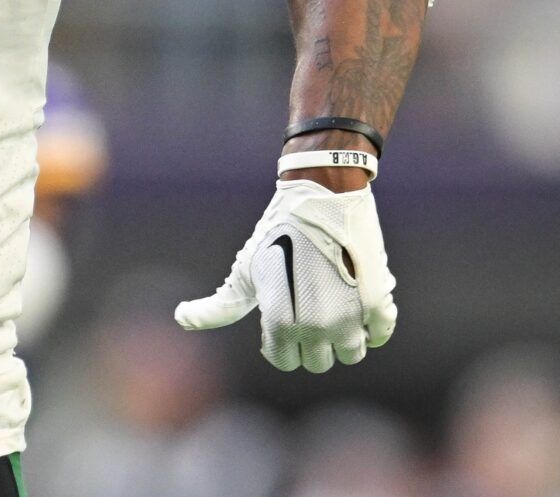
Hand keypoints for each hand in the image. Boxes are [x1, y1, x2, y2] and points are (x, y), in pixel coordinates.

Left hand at [174, 179, 396, 372]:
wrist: (320, 197)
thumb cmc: (275, 234)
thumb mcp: (244, 271)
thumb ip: (218, 307)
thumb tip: (180, 318)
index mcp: (280, 323)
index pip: (285, 362)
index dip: (281, 344)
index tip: (282, 321)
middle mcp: (316, 327)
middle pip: (319, 362)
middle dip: (312, 344)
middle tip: (307, 310)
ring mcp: (349, 316)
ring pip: (352, 354)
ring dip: (343, 338)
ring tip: (332, 307)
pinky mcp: (377, 301)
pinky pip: (379, 335)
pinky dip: (371, 326)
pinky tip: (356, 304)